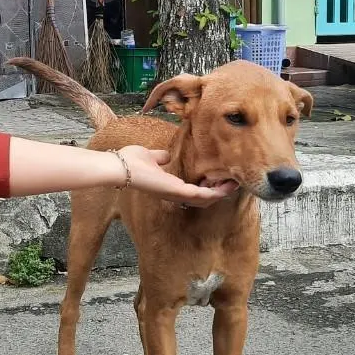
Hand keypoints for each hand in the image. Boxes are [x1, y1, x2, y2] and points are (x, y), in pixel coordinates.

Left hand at [117, 146, 237, 207]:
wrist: (119, 167)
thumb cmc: (129, 162)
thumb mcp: (150, 157)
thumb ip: (160, 157)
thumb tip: (167, 155)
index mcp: (168, 186)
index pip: (191, 190)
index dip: (206, 186)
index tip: (218, 178)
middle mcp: (173, 193)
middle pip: (201, 198)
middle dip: (218, 191)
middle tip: (233, 183)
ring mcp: (175, 194)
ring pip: (204, 199)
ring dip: (220, 192)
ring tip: (234, 184)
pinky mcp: (177, 191)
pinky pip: (202, 195)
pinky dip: (215, 192)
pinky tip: (227, 187)